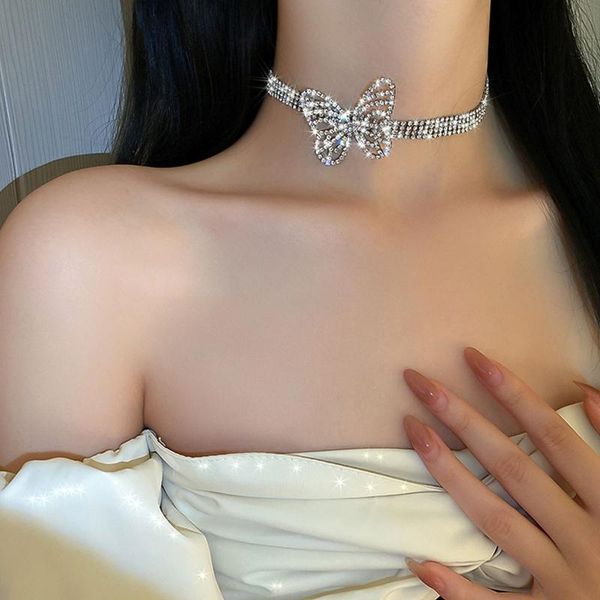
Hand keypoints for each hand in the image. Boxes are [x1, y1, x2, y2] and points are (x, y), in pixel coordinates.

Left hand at [401, 346, 599, 599]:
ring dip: (449, 474)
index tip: (472, 358)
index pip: (554, 437)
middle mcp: (586, 541)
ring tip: (412, 430)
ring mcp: (564, 584)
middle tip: (419, 382)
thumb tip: (587, 393)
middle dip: (463, 419)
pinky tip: (419, 561)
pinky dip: (458, 589)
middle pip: (513, 468)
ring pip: (496, 521)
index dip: (513, 394)